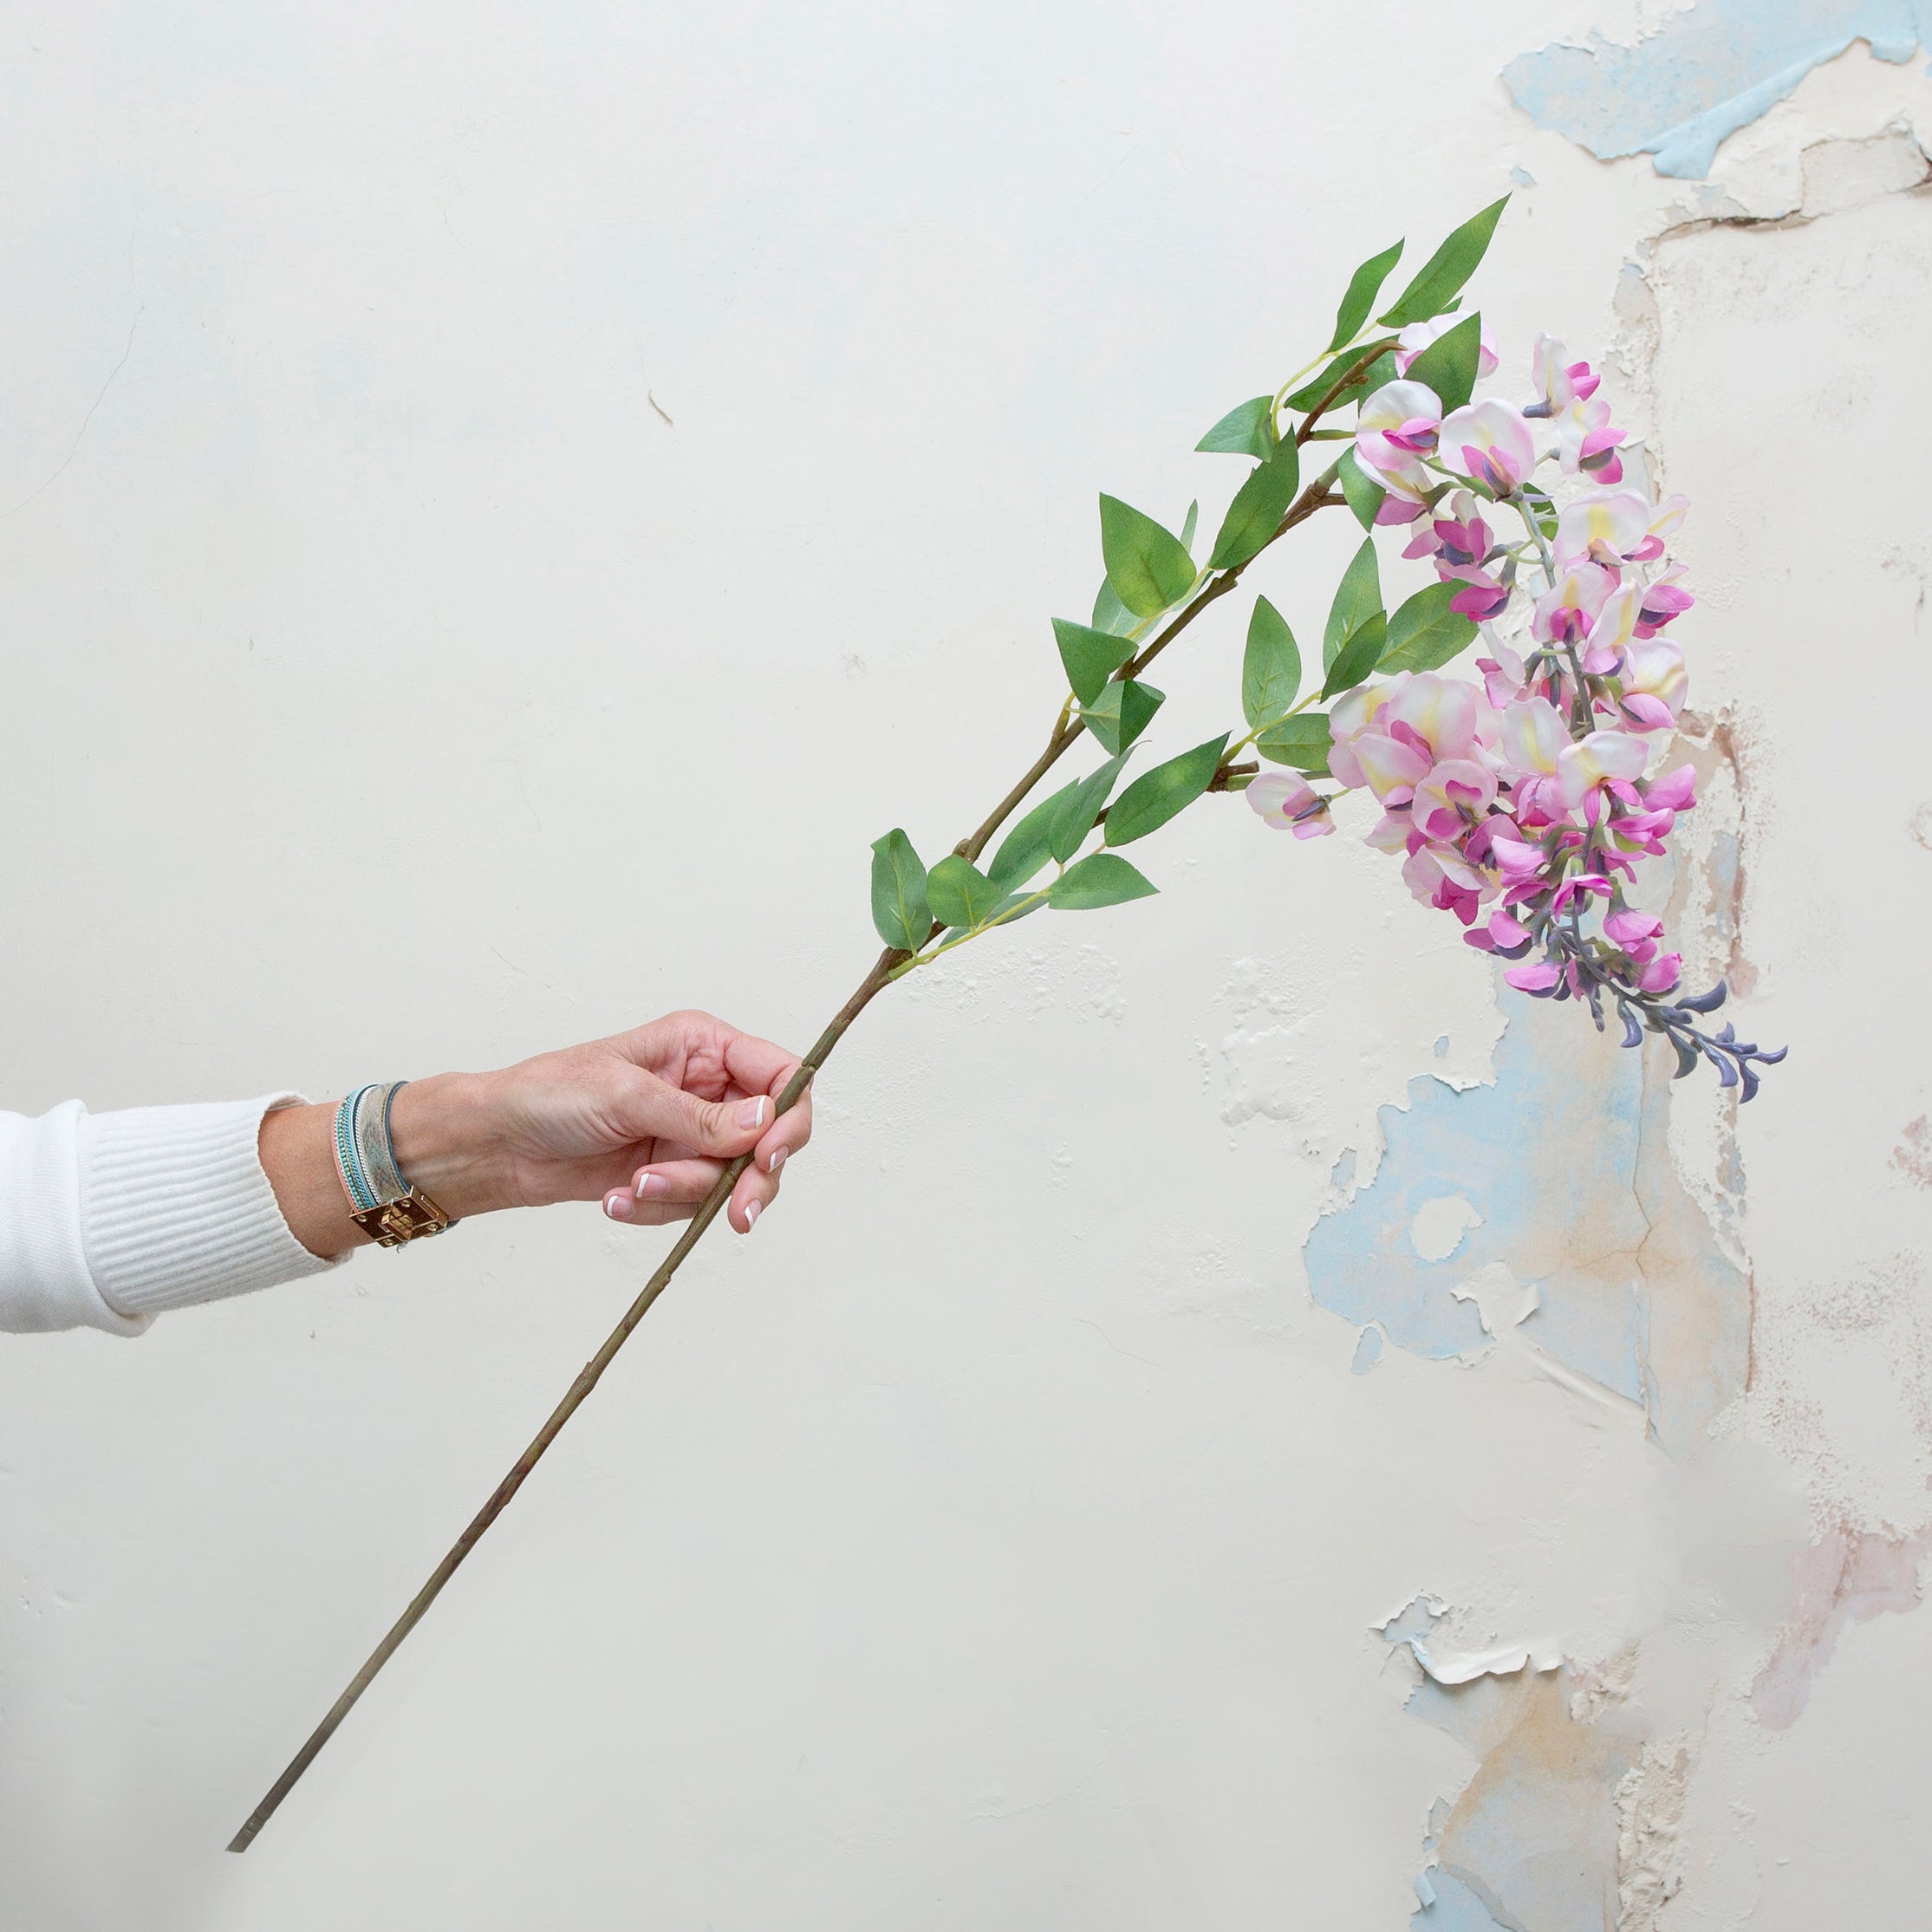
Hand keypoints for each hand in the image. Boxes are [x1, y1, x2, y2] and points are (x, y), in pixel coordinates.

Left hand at [385, 1011, 810, 1238]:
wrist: (497, 1145)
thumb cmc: (549, 1096)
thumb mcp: (627, 1097)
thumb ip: (701, 1116)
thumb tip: (764, 1122)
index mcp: (703, 1047)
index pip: (781, 1075)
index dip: (788, 1117)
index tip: (769, 1156)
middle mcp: (707, 1088)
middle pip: (771, 1137)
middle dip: (749, 1177)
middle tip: (737, 1211)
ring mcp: (691, 1134)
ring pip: (734, 1178)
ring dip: (687, 1193)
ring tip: (636, 1188)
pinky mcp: (672, 1172)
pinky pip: (694, 1204)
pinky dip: (659, 1208)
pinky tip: (617, 1197)